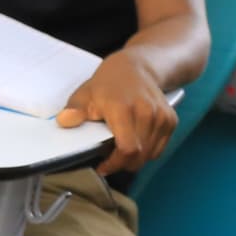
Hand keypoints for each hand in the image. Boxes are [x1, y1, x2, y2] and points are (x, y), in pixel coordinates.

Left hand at [57, 51, 174, 174]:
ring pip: (151, 154)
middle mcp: (147, 114)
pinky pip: (159, 148)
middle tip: (109, 161)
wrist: (137, 68)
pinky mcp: (171, 121)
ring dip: (135, 159)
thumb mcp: (85, 94)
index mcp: (123, 109)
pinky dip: (147, 152)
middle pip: (140, 156)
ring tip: (119, 151)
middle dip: (123, 164)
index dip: (116, 164)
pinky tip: (134, 143)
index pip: (127, 149)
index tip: (103, 168)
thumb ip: (75, 110)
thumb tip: (64, 121)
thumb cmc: (108, 83)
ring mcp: (162, 118)